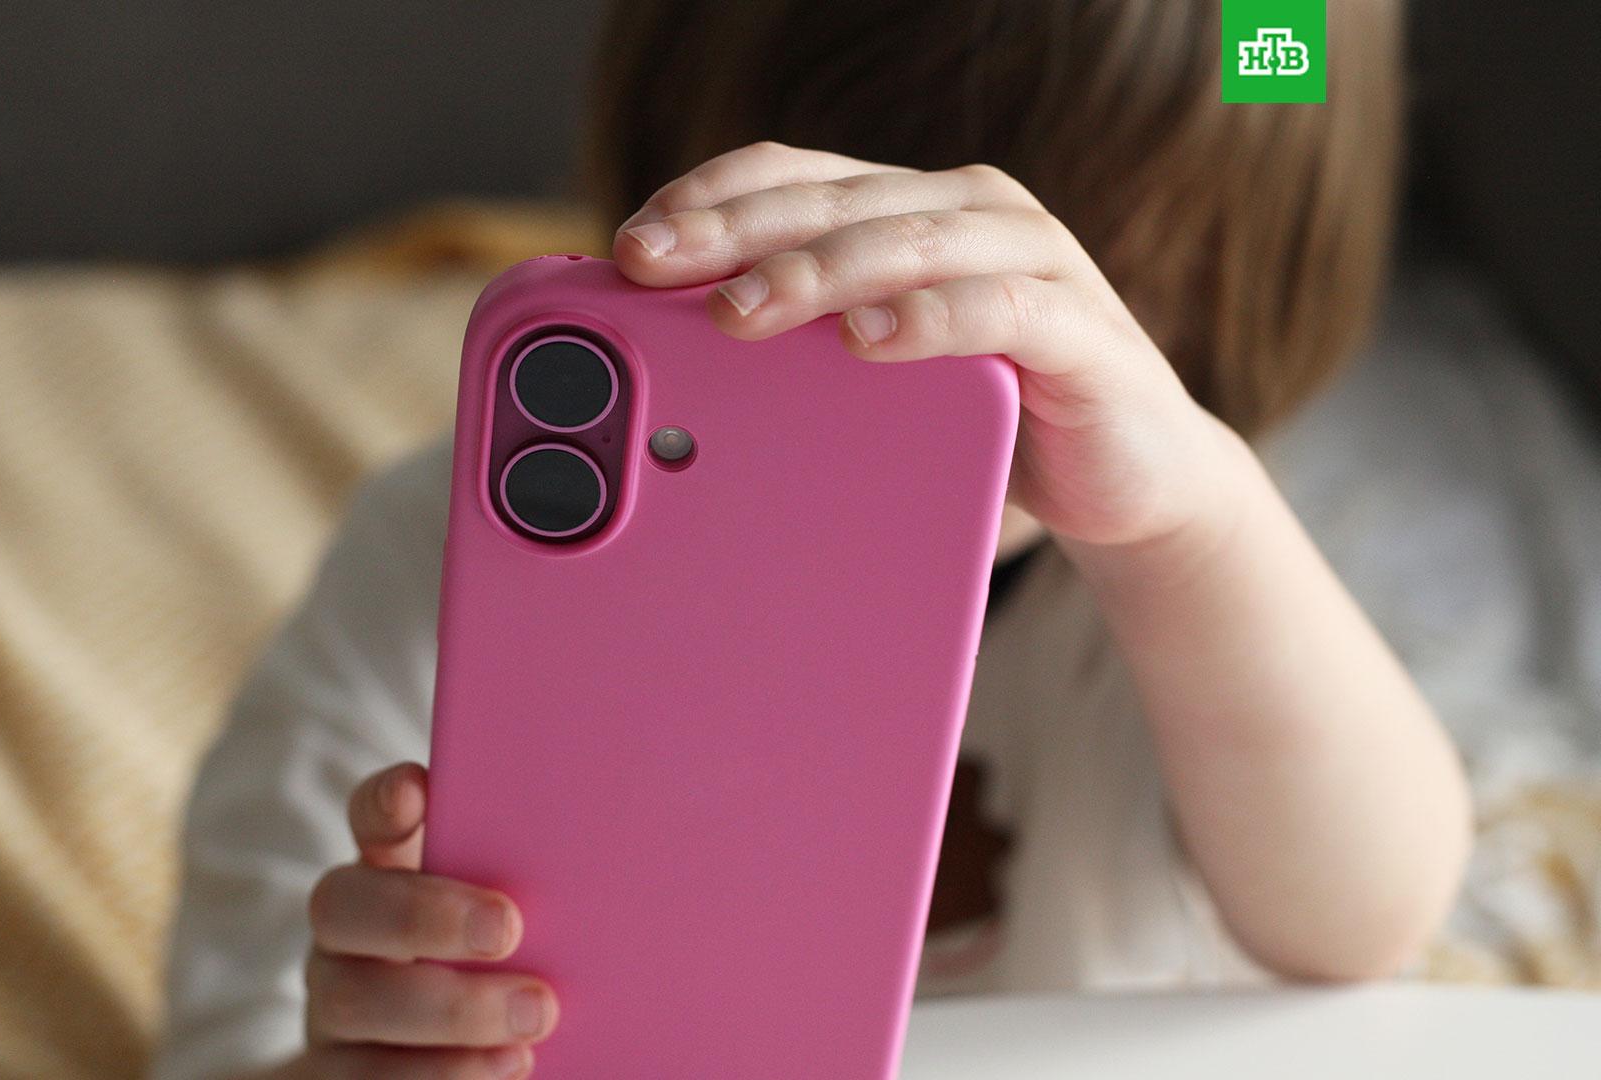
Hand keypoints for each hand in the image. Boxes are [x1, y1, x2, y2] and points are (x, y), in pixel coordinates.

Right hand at [282, 763, 555, 1078]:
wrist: (441, 1058)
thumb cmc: (501, 969)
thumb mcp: (509, 914)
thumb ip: (527, 878)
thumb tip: (616, 838)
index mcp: (388, 871)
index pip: (370, 817)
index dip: (384, 801)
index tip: (419, 790)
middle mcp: (345, 933)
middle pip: (342, 906)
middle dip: (423, 915)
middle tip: (508, 928)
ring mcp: (331, 1005)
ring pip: (349, 1000)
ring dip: (449, 1011)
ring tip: (535, 1018)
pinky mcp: (334, 1070)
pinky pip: (365, 1077)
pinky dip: (440, 1074)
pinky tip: (508, 1067)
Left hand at [611, 142, 1249, 550]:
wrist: (1131, 479)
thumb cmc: (986, 423)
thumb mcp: (876, 382)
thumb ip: (800, 357)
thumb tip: (663, 385)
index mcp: (907, 211)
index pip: (794, 176)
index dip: (708, 198)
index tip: (631, 246)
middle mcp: (965, 212)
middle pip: (832, 202)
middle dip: (733, 232)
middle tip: (654, 269)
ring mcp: (1029, 259)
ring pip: (905, 242)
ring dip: (814, 272)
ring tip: (737, 310)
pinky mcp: (1077, 326)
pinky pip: (997, 308)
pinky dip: (928, 319)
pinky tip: (869, 340)